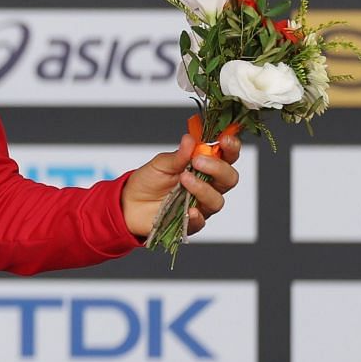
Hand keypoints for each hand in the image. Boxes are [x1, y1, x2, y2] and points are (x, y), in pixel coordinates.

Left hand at [121, 129, 241, 238]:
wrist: (129, 203)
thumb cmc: (149, 181)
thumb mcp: (161, 164)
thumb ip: (178, 155)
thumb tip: (190, 139)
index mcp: (204, 167)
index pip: (227, 157)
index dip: (231, 148)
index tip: (225, 140)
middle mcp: (208, 186)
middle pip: (229, 179)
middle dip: (218, 168)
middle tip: (197, 161)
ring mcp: (201, 205)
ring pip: (217, 200)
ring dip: (203, 188)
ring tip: (184, 179)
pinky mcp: (191, 222)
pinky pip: (201, 221)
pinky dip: (197, 215)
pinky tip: (189, 209)